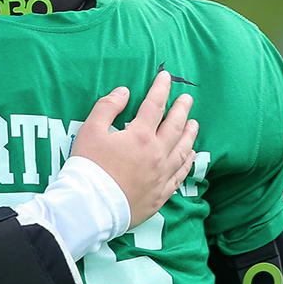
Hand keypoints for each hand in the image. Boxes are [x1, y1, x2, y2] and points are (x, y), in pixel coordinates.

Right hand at [71, 71, 197, 227]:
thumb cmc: (88, 167)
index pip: (155, 105)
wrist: (91, 206)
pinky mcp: (161, 194)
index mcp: (140, 136)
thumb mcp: (90, 130)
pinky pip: (180, 175)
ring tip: (194, 124)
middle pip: (175, 126)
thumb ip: (107, 107)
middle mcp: (157, 154)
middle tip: (187, 99)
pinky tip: (191, 155)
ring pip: (182, 150)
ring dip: (190, 134)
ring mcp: (161, 175)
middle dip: (182, 109)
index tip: (166, 77)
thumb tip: (124, 92)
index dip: (161, 88)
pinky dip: (188, 162)